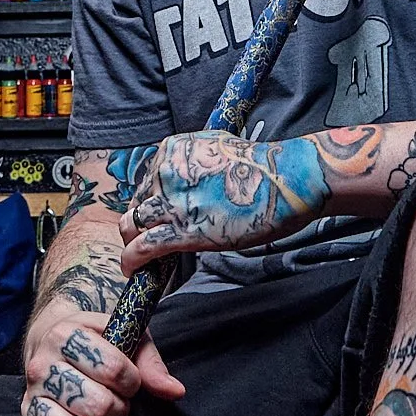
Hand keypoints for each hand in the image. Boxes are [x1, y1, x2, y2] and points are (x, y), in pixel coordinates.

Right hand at [19, 295, 185, 415]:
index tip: (130, 380)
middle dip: (117, 411)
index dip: (131, 381)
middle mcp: (42, 366)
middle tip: (118, 405)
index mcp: (66, 335)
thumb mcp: (126, 337)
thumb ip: (150, 363)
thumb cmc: (96, 339)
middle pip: (93, 404)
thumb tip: (174, 391)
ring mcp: (32, 396)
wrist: (53, 338)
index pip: (111, 368)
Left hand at [117, 131, 328, 271]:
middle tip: (148, 235)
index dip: (150, 200)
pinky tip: (132, 269)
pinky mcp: (181, 231)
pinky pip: (143, 246)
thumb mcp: (214, 146)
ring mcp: (171, 202)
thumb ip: (192, 160)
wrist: (282, 180)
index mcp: (171, 151)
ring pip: (133, 224)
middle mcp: (165, 172)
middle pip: (137, 203)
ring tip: (139, 256)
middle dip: (140, 221)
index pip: (148, 180)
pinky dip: (132, 259)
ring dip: (133, 241)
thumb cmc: (259, 166)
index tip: (157, 213)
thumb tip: (185, 174)